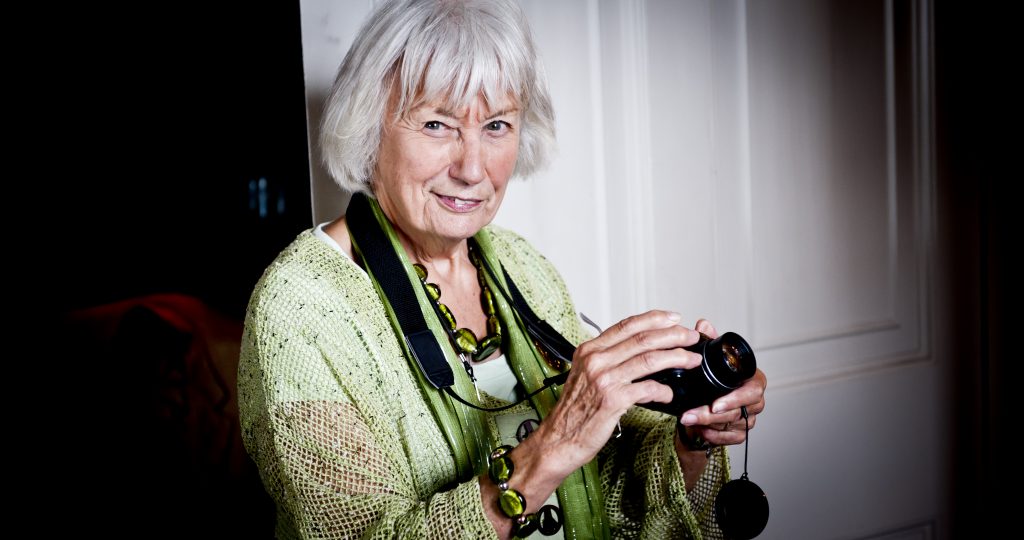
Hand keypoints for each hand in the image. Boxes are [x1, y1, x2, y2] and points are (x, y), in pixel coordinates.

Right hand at [528, 310, 703, 477]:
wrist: (559, 439)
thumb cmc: (574, 412)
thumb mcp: (585, 375)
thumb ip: (607, 360)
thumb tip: (636, 351)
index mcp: (589, 350)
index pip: (627, 325)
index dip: (654, 319)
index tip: (673, 318)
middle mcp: (596, 360)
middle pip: (642, 338)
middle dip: (673, 335)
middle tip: (691, 337)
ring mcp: (604, 379)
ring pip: (649, 359)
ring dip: (676, 357)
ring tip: (692, 359)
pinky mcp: (612, 400)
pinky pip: (647, 388)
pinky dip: (663, 390)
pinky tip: (669, 393)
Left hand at [678, 319, 766, 446]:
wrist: (704, 402)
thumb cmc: (712, 378)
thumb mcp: (709, 357)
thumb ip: (708, 341)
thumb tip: (703, 324)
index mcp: (752, 379)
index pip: (754, 390)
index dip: (736, 398)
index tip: (715, 403)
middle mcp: (754, 400)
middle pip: (741, 412)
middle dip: (713, 415)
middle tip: (690, 414)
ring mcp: (748, 418)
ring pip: (734, 427)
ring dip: (709, 425)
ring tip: (688, 419)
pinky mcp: (739, 433)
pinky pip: (732, 440)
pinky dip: (715, 437)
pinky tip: (700, 431)